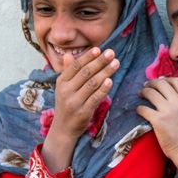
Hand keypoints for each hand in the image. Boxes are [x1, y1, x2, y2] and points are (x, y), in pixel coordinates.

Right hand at [42, 48, 118, 172]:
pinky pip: (95, 98)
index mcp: (61, 82)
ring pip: (92, 84)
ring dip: (105, 72)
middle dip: (100, 62)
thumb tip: (69, 54)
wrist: (63, 129)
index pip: (75, 66)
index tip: (99, 49)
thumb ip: (68, 71)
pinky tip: (110, 80)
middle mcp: (66, 91)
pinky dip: (103, 89)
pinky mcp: (83, 112)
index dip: (87, 57)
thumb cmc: (66, 104)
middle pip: (85, 73)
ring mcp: (74, 102)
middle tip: (112, 53)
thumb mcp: (64, 88)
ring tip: (116, 63)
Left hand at [137, 77, 177, 171]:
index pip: (176, 80)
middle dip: (151, 83)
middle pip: (161, 83)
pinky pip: (143, 108)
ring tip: (140, 95)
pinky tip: (138, 110)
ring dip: (143, 92)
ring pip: (150, 93)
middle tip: (146, 86)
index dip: (165, 79)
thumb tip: (168, 93)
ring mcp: (167, 111)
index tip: (159, 82)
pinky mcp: (157, 121)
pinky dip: (139, 108)